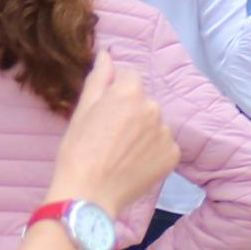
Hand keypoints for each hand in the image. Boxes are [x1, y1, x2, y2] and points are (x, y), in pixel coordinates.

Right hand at [42, 57, 177, 212]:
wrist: (89, 194)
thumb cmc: (78, 151)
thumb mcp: (82, 110)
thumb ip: (99, 78)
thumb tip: (107, 55)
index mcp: (129, 92)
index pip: (129, 77)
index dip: (115, 92)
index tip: (105, 112)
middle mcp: (153, 108)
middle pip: (143, 101)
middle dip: (131, 112)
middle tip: (110, 137)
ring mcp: (165, 133)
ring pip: (154, 124)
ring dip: (143, 132)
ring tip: (121, 153)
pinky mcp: (173, 155)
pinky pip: (164, 146)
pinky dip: (152, 152)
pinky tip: (134, 164)